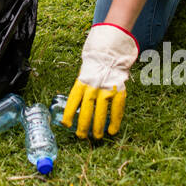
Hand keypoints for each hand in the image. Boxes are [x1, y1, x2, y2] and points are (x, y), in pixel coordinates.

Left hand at [62, 23, 138, 139]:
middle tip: (81, 136)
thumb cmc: (96, 61)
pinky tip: (112, 131)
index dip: (69, 113)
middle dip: (83, 125)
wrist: (112, 49)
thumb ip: (82, 85)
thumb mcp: (84, 71)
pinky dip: (115, 121)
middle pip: (86, 109)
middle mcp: (93, 86)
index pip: (73, 100)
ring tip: (96, 136)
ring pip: (101, 111)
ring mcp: (107, 88)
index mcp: (82, 80)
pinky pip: (117, 109)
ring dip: (98, 126)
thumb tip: (76, 104)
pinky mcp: (119, 90)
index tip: (66, 124)